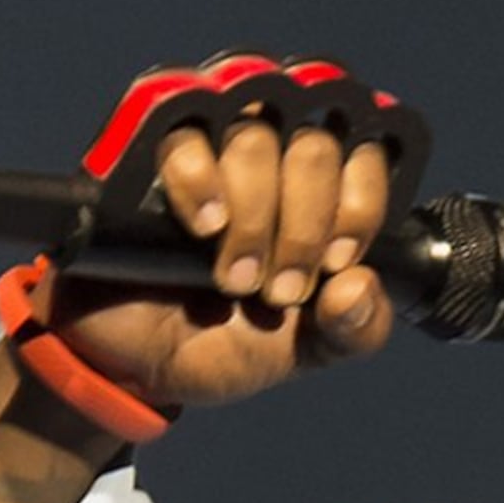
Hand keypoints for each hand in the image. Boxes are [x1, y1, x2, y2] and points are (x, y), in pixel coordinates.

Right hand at [45, 108, 400, 410]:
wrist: (137, 365)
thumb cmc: (227, 340)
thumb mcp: (306, 349)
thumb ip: (355, 329)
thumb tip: (358, 287)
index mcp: (320, 194)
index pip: (367, 153)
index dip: (359, 207)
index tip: (334, 264)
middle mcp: (272, 160)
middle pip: (315, 145)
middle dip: (304, 227)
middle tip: (278, 290)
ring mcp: (211, 150)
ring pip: (254, 137)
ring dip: (254, 218)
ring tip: (233, 279)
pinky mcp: (148, 155)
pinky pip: (183, 139)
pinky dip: (200, 184)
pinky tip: (205, 228)